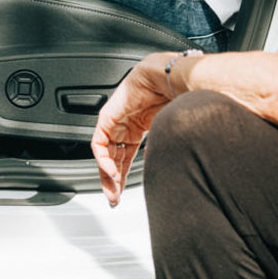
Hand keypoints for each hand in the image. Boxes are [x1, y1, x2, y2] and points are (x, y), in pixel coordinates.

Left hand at [91, 54, 186, 205]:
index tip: (122, 195)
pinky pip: (99, 142)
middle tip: (114, 199)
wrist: (171, 79)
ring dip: (107, 174)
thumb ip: (161, 152)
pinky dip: (104, 159)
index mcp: (140, 128)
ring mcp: (115, 121)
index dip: (123, 178)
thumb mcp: (169, 134)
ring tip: (113, 191)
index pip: (125, 158)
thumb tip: (163, 176)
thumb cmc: (178, 98)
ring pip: (104, 153)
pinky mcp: (108, 116)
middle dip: (112, 181)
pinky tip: (113, 171)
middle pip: (113, 158)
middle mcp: (125, 126)